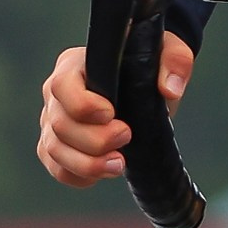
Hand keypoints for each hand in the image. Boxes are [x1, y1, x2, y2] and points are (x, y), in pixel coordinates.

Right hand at [36, 33, 192, 186]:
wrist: (145, 86)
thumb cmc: (149, 63)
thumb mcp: (168, 52)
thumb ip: (174, 61)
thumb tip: (170, 89)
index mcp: (75, 64)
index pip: (62, 85)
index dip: (83, 105)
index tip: (112, 114)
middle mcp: (57, 94)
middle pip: (59, 124)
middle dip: (94, 139)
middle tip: (126, 137)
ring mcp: (53, 122)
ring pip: (54, 150)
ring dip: (87, 164)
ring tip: (119, 165)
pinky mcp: (58, 146)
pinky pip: (57, 169)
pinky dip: (78, 176)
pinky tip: (104, 172)